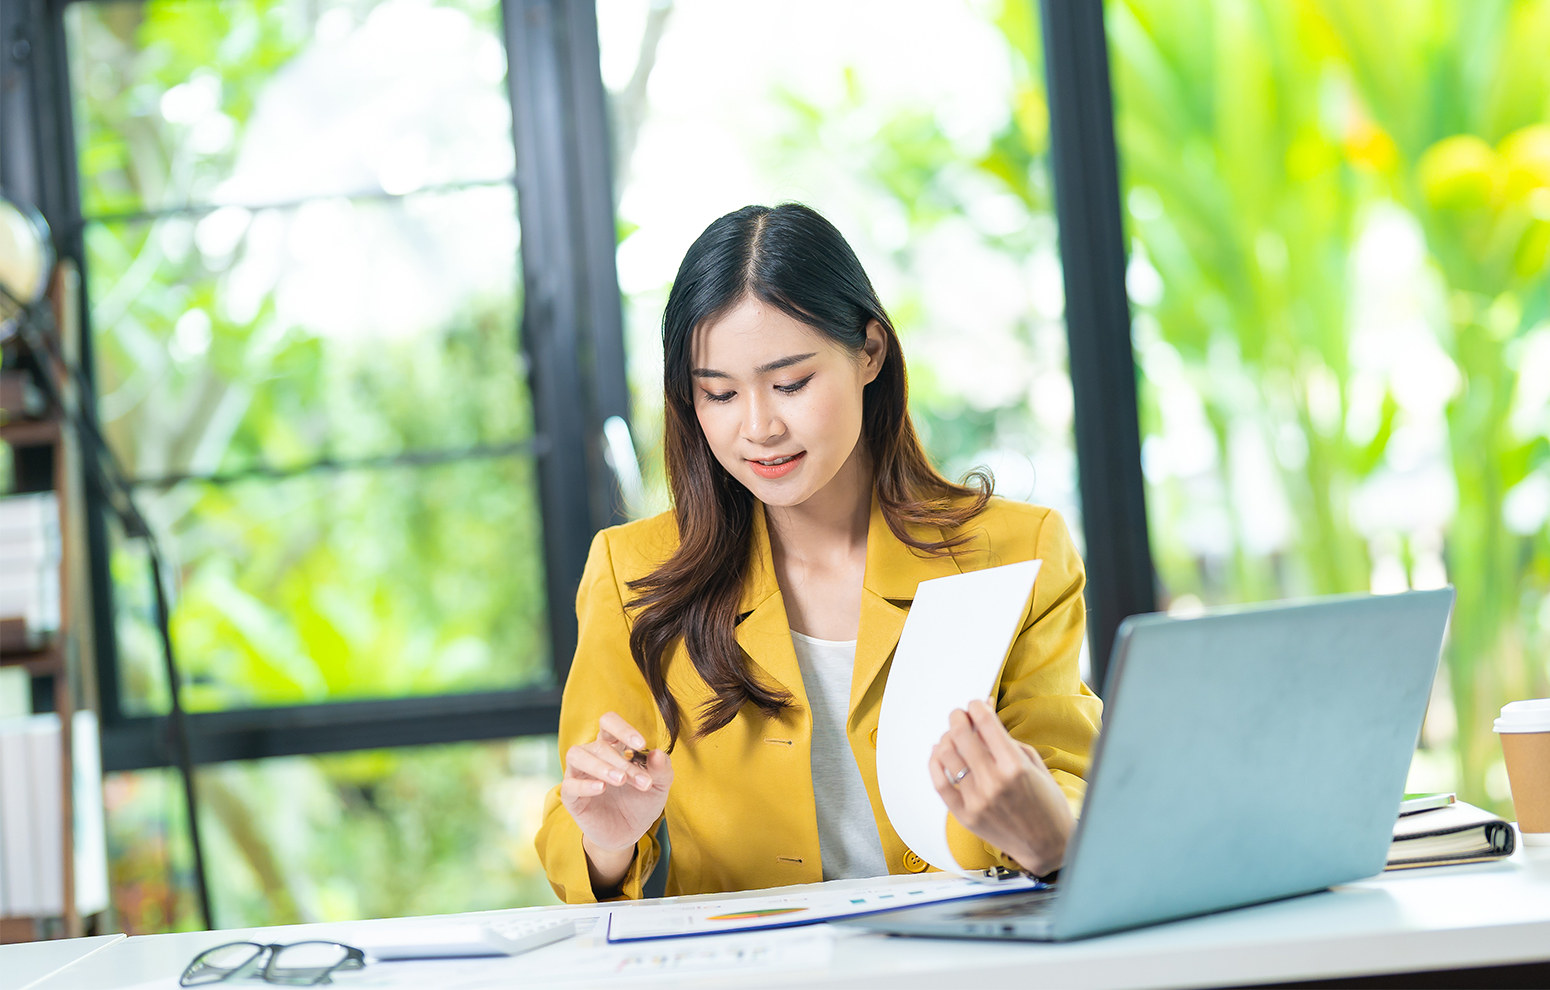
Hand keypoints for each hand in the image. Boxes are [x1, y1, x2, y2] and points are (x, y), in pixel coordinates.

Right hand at [560, 712, 672, 892]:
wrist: (630, 833)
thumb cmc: (642, 802)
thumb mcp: (659, 786)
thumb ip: (661, 769)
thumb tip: (658, 753)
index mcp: (613, 746)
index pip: (608, 722)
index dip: (623, 728)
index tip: (641, 744)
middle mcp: (593, 755)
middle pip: (600, 745)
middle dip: (623, 762)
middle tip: (643, 782)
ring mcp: (579, 775)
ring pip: (576, 755)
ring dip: (600, 766)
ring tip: (620, 779)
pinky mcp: (571, 797)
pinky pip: (569, 785)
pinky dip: (585, 785)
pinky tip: (601, 788)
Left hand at [929, 699, 1073, 875]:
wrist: (1048, 847)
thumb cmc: (1048, 806)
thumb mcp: (1035, 765)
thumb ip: (1007, 741)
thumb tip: (985, 717)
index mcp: (1015, 766)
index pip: (985, 723)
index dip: (976, 707)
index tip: (975, 704)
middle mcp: (993, 782)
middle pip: (961, 735)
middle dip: (958, 717)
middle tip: (960, 715)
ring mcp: (976, 800)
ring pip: (946, 755)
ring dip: (947, 737)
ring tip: (952, 735)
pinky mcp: (965, 816)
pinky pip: (939, 783)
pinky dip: (935, 763)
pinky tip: (939, 753)